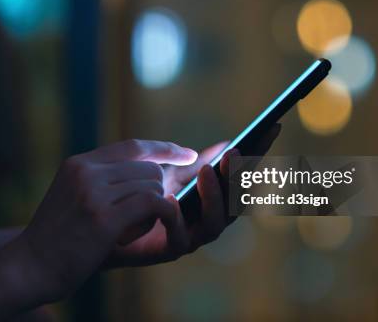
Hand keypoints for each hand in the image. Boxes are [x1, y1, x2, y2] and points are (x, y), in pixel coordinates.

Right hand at [0, 140, 197, 302]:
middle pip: (149, 168)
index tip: (188, 154)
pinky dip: (165, 215)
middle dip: (159, 191)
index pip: (132, 146)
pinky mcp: (103, 218)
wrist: (28, 267)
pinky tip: (155, 228)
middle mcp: (86, 172)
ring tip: (134, 229)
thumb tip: (151, 170)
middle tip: (147, 216)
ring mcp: (93, 193)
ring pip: (153, 185)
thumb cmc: (57, 237)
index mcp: (79, 164)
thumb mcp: (73, 196)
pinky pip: (153, 203)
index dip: (164, 148)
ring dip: (156, 209)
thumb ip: (104, 180)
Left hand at [105, 122, 281, 267]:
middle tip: (235, 153)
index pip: (241, 176)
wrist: (105, 224)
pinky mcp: (168, 251)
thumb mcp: (168, 173)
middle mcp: (207, 219)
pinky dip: (178, 218)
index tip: (271, 127)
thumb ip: (193, 162)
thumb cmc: (138, 197)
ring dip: (214, 196)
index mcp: (211, 200)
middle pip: (236, 201)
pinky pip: (180, 237)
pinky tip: (172, 199)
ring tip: (206, 171)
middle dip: (238, 176)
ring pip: (215, 223)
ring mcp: (191, 236)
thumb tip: (226, 143)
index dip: (259, 154)